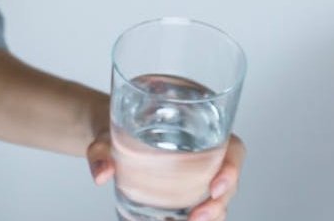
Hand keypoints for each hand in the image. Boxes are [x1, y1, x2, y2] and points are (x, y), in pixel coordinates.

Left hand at [87, 132, 245, 220]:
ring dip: (212, 212)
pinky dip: (197, 216)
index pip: (231, 145)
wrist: (105, 133)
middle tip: (196, 217)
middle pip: (227, 176)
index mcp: (197, 122)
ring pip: (218, 193)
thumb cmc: (113, 125)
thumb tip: (101, 174)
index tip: (216, 186)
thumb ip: (101, 151)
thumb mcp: (106, 134)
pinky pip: (200, 202)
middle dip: (219, 201)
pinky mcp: (186, 185)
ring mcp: (197, 168)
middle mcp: (203, 146)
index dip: (232, 166)